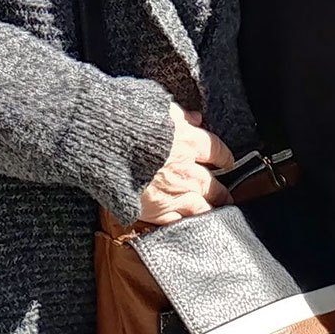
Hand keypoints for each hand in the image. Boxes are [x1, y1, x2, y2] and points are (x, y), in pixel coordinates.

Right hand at [135, 105, 236, 224]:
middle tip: (227, 197)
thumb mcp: (158, 106)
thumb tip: (195, 117)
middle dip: (221, 192)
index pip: (216, 150)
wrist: (107, 146)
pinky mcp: (157, 212)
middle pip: (213, 185)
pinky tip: (190, 227)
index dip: (224, 157)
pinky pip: (178, 223)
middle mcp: (186, 171)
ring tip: (215, 215)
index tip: (227, 161)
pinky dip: (186, 225)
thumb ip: (179, 114)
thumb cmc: (130, 123)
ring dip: (210, 211)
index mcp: (188, 142)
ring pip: (202, 208)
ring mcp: (174, 194)